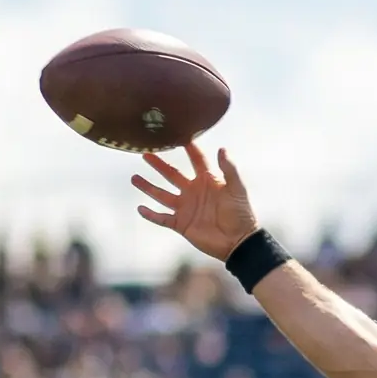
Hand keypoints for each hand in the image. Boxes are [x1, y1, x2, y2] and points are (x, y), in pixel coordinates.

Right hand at [132, 141, 258, 261]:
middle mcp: (193, 192)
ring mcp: (186, 208)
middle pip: (172, 174)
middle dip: (159, 164)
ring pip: (162, 195)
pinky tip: (140, 208)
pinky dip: (151, 215)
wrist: (238, 242)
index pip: (196, 160)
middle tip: (146, 153)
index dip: (189, 148)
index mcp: (207, 181)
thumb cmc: (242, 214)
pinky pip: (162, 218)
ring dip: (148, 187)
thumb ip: (229, 170)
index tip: (178, 135)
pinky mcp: (181, 224)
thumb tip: (222, 149)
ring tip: (134, 177)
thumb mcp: (237, 189)